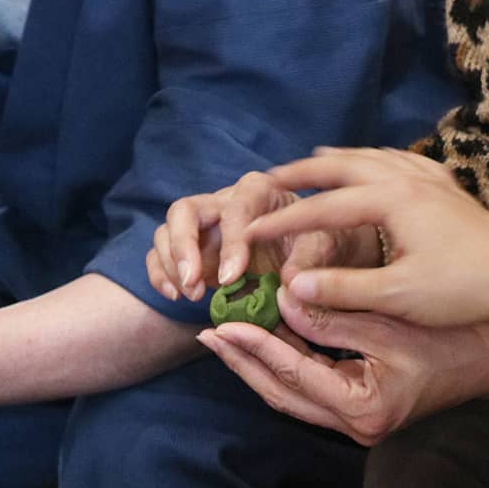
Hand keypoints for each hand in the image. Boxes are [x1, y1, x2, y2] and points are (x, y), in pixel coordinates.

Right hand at [146, 170, 378, 302]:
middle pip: (184, 210)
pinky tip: (175, 296)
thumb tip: (288, 282)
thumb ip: (310, 260)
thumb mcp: (328, 247)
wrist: (316, 253)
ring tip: (189, 295)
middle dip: (182, 247)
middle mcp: (223, 202)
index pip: (234, 210)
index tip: (231, 279)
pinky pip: (160, 256)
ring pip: (166, 231)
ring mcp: (203, 227)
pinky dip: (160, 274)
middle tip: (193, 284)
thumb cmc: (324, 243)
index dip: (229, 243)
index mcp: (258, 192)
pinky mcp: (191, 250)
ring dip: (170, 264)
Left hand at [197, 289, 488, 445]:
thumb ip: (333, 318)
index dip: (256, 348)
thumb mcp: (389, 322)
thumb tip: (281, 303)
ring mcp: (352, 425)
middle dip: (242, 363)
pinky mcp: (353, 413)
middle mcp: (352, 427)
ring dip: (255, 366)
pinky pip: (306, 390)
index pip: (294, 376)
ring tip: (223, 337)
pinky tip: (259, 342)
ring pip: (289, 396)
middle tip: (209, 334)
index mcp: (362, 410)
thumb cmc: (450, 338)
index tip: (223, 324)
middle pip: (280, 395)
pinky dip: (282, 366)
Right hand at [246, 147, 488, 326]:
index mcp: (391, 201)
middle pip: (345, 166)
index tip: (251, 230)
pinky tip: (374, 165)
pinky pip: (401, 161)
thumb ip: (340, 290)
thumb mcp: (394, 296)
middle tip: (270, 176)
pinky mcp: (446, 189)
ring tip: (314, 161)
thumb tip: (291, 286)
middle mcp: (408, 180)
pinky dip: (376, 160)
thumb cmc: (460, 290)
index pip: (323, 208)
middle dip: (304, 172)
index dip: (283, 221)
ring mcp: (430, 180)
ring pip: (374, 157)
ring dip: (339, 159)